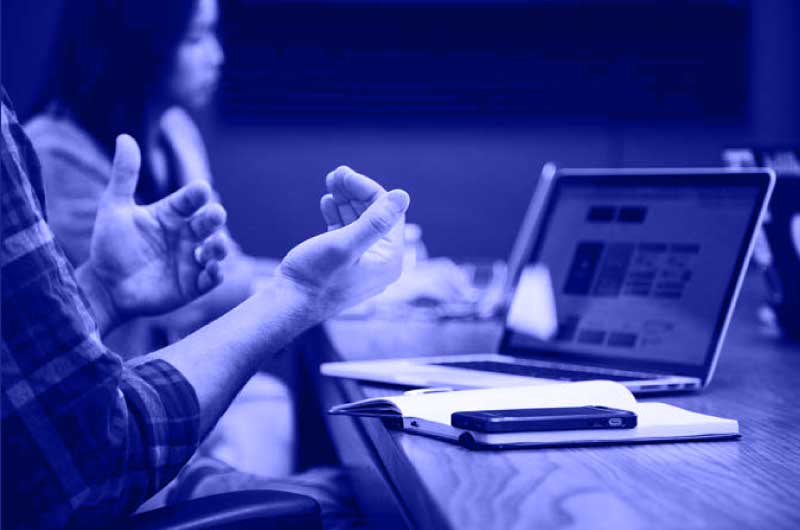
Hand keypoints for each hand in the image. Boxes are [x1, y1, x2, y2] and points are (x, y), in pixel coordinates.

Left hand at [79, 135, 227, 330]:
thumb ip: (124, 175)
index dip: (196, 194)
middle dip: (214, 218)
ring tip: (215, 246)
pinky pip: (211, 278)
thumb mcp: (114, 208)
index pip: (189, 200)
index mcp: (170, 214)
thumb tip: (124, 137)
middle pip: (207, 222)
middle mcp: (185, 235)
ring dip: (219, 246)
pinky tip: (212, 269)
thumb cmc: (109, 245)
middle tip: (214, 215)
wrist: (104, 286)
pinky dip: (215, 273)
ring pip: (215, 249)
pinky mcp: (192, 285)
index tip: (200, 189)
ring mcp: (191, 260)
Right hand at [276, 166, 409, 320]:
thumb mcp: (345, 245)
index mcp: (389, 260)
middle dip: (355, 193)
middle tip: (335, 173)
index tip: (344, 174)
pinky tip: (327, 202)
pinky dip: (338, 216)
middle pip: (374, 216)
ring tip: (330, 182)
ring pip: (358, 222)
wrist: (287, 305)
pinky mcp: (344, 264)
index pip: (387, 213)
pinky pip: (347, 233)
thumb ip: (375, 221)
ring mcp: (362, 264)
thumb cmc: (314, 278)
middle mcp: (380, 263)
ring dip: (345, 201)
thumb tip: (403, 195)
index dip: (367, 189)